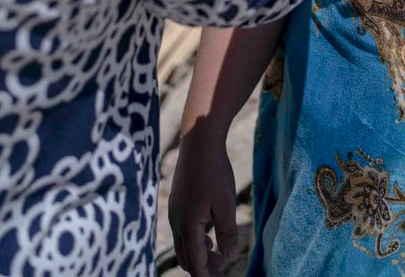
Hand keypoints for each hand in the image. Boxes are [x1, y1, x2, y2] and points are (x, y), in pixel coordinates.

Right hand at [168, 126, 237, 276]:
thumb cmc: (214, 172)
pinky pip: (183, 230)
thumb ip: (228, 233)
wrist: (199, 141)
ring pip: (184, 244)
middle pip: (186, 257)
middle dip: (203, 267)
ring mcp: (174, 211)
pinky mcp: (177, 202)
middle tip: (223, 269)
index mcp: (187, 226)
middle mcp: (176, 221)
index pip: (195, 264)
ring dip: (200, 253)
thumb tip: (230, 258)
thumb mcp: (226, 204)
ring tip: (219, 254)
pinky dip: (195, 239)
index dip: (207, 276)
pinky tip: (210, 234)